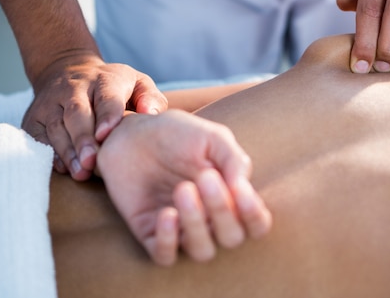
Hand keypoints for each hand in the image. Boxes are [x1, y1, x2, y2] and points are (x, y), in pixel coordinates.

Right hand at [22, 53, 167, 179]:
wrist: (68, 71)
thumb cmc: (114, 87)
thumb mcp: (137, 83)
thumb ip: (150, 97)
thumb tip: (149, 114)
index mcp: (104, 79)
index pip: (106, 97)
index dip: (106, 115)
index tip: (106, 134)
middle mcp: (74, 88)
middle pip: (77, 113)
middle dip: (83, 138)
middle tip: (92, 161)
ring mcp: (51, 101)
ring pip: (56, 127)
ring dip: (68, 151)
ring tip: (81, 172)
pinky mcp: (34, 117)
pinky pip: (40, 137)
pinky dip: (51, 153)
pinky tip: (64, 167)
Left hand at [97, 110, 271, 265]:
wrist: (133, 133)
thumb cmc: (178, 134)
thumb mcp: (213, 138)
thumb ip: (234, 160)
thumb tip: (243, 188)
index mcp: (232, 198)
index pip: (257, 224)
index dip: (254, 215)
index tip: (240, 190)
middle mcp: (211, 220)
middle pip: (232, 238)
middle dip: (222, 210)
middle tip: (205, 177)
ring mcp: (182, 230)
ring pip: (202, 251)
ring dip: (196, 224)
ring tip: (183, 190)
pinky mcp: (151, 234)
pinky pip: (165, 256)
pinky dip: (169, 240)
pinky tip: (166, 213)